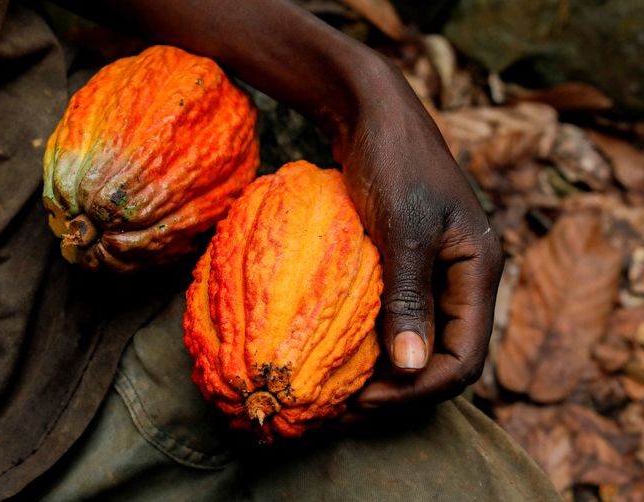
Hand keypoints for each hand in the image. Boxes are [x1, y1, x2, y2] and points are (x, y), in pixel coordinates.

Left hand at [70, 0, 503, 406]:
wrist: (372, 111)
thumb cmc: (392, 159)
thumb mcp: (403, 227)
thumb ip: (410, 298)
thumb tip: (411, 370)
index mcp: (477, 273)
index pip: (464, 360)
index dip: (418, 391)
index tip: (365, 401)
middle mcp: (461, 281)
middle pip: (440, 360)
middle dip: (398, 391)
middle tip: (345, 407)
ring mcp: (433, 274)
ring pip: (416, 343)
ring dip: (382, 371)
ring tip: (337, 389)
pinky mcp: (405, 265)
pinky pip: (395, 318)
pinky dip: (371, 342)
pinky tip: (335, 351)